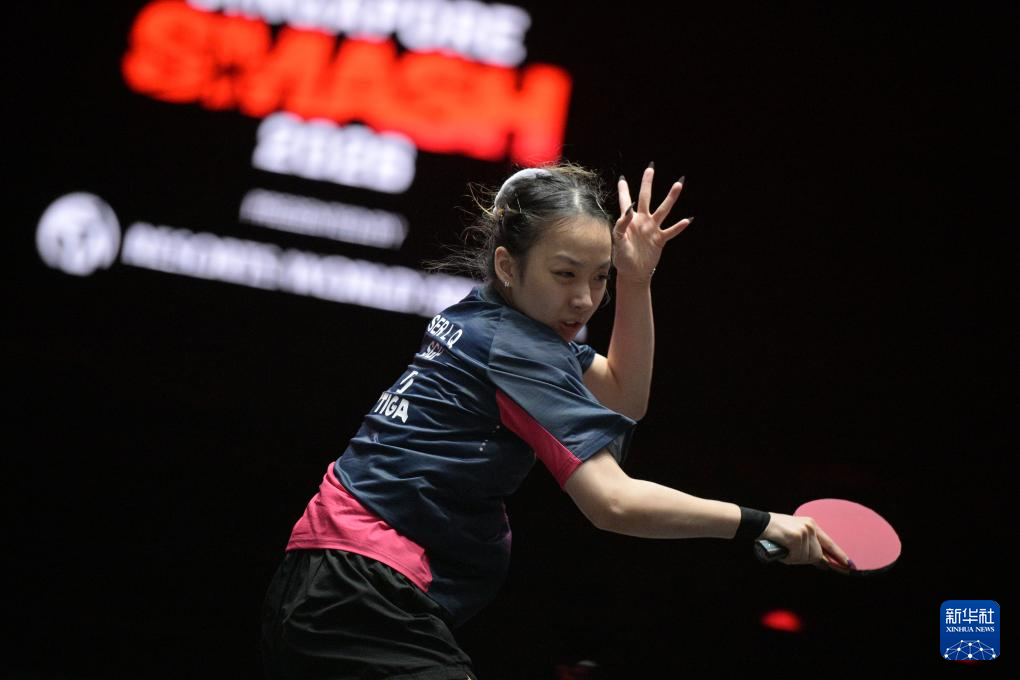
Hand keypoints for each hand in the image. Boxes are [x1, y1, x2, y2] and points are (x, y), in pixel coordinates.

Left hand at [613, 164, 691, 282]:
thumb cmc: (622, 257)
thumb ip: (620, 225)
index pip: (626, 202)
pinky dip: (679, 226)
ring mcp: (652, 229)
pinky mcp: (660, 239)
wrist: (633, 272)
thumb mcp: (618, 241)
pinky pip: (671, 231)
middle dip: (648, 183)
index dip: (623, 190)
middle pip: (646, 198)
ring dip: (670, 198)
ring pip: (663, 210)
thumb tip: (628, 209)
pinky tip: (688, 219)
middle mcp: (642, 221)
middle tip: (650, 168)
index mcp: (629, 221)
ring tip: (678, 185)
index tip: (622, 178)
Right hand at [760, 512, 851, 571]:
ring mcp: (804, 532)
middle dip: (805, 559)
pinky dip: (789, 557)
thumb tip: (822, 563)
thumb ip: (808, 547)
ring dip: (795, 558)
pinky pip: (797, 557)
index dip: (840, 556)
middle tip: (791, 554)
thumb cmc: (775, 532)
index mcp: (812, 525)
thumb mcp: (795, 536)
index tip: (850, 565)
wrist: (759, 523)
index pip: (830, 544)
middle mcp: (811, 527)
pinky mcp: (796, 537)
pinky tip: (782, 549)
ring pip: (807, 557)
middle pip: (817, 555)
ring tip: (785, 549)